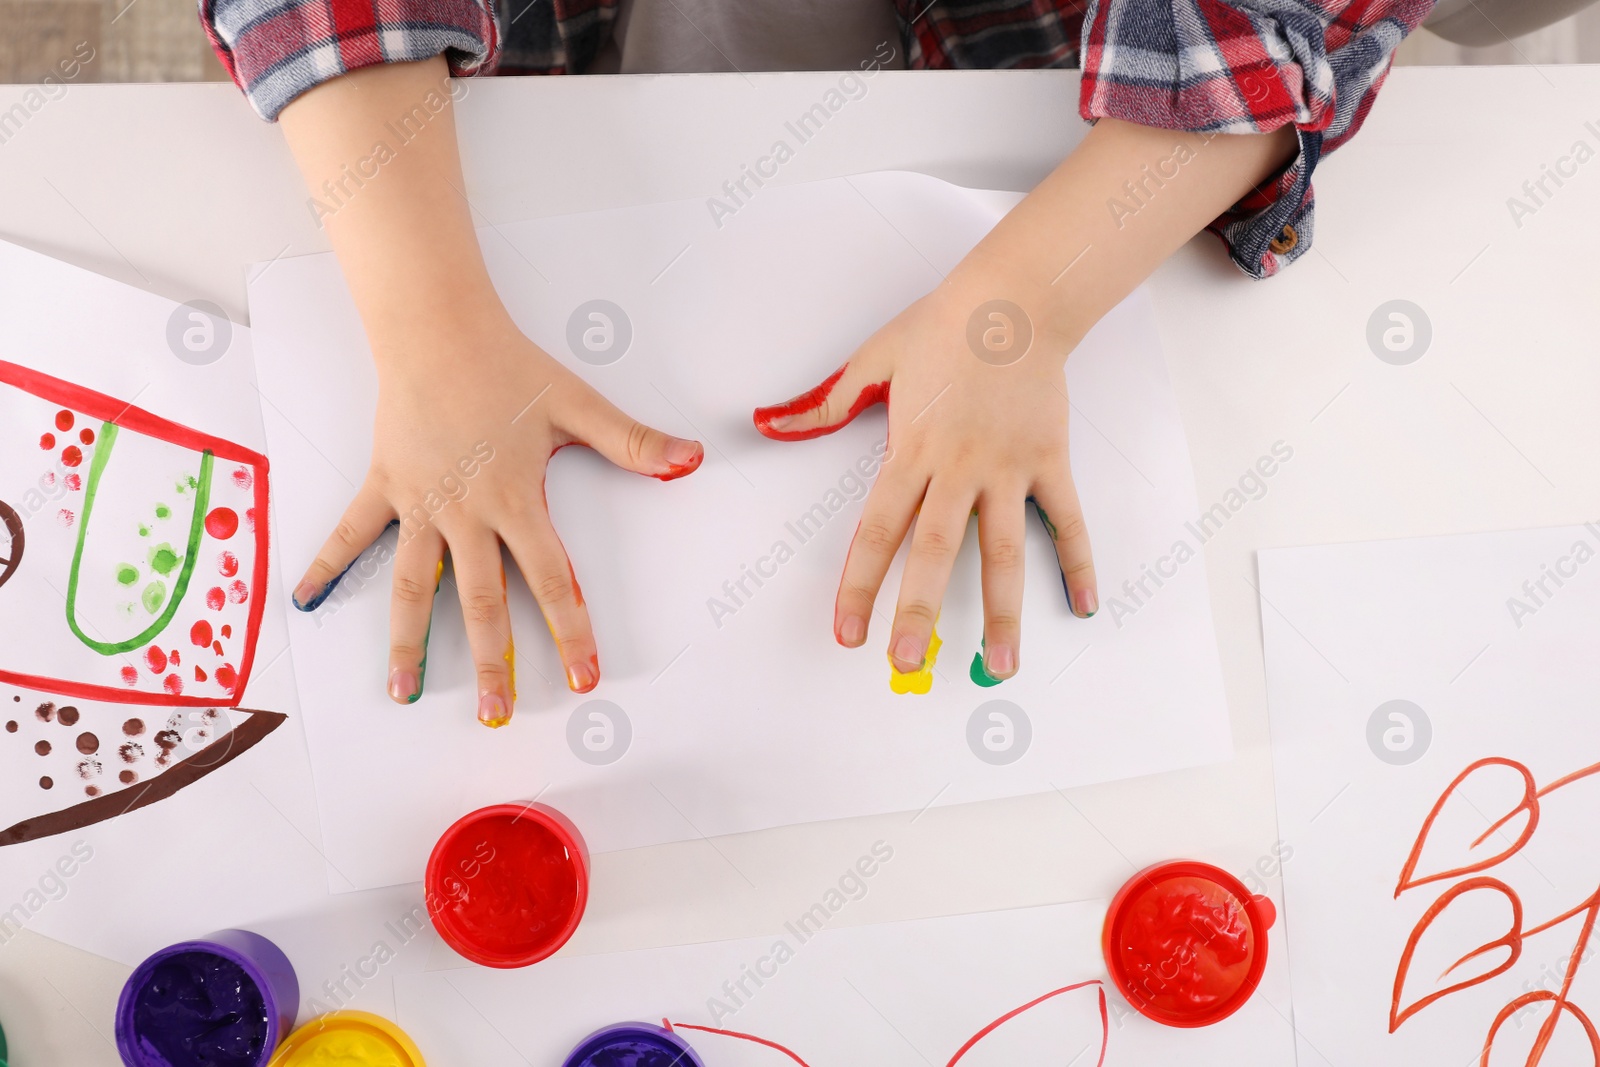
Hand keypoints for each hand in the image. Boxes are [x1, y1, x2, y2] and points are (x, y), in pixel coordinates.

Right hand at [293, 312, 701, 724]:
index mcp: (516, 501)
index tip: (582, 678)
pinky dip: (327, 565)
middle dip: (492, 662)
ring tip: (402, 692)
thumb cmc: (508, 366)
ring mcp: (420, 504)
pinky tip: (305, 600)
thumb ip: (633, 442)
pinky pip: (351, 533)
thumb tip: (690, 459)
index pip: (552, 580)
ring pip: (414, 585)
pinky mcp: (384, 485)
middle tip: (496, 714)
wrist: (438, 329)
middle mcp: (466, 514)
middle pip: (481, 601)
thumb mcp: (577, 406)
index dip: (570, 631)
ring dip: (409, 641)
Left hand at [753, 262, 1094, 684]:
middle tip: (907, 664)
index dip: (860, 585)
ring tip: (1000, 665)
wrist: (1016, 297)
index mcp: (912, 449)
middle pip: (935, 551)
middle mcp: (960, 468)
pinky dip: (1078, 563)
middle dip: (919, 611)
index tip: (849, 632)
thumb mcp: (873, 359)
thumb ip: (823, 404)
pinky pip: (1067, 521)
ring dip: (1002, 613)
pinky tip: (1083, 605)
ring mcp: (1009, 468)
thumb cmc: (943, 325)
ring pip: (1004, 552)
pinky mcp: (1050, 460)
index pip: (877, 530)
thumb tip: (768, 422)